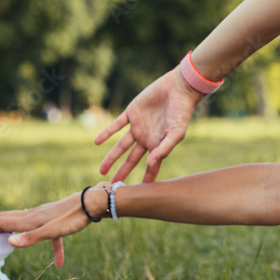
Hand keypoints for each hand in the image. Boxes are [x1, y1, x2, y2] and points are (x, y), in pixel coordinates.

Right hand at [0, 185, 108, 266]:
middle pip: (8, 220)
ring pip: (26, 226)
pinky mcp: (56, 219)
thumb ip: (31, 237)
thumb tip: (9, 242)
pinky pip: (50, 234)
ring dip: (18, 237)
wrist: (94, 202)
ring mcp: (45, 216)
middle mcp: (34, 215)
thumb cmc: (74, 217)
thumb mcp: (53, 231)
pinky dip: (51, 247)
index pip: (0, 222)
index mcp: (30, 219)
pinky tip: (59, 263)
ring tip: (14, 248)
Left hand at [95, 68, 202, 182]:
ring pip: (121, 145)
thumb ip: (163, 149)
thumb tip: (149, 165)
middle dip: (123, 171)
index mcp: (158, 144)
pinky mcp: (131, 112)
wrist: (178, 88)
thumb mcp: (176, 133)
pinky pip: (116, 125)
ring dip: (111, 157)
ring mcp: (138, 126)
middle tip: (114, 184)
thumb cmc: (182, 112)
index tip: (139, 191)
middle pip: (132, 159)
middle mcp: (147, 137)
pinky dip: (107, 132)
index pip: (150, 165)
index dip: (146, 178)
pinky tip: (97, 141)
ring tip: (102, 170)